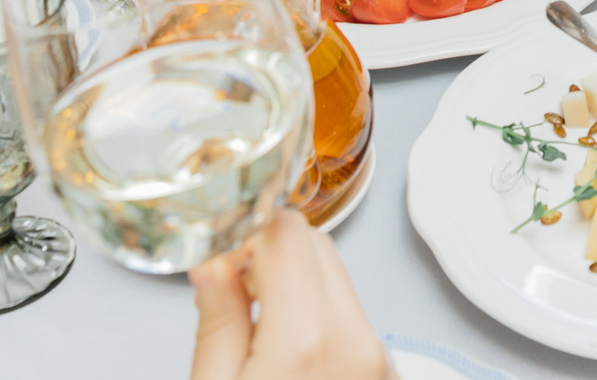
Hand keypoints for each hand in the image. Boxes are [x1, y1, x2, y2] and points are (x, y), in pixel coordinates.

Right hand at [190, 209, 388, 379]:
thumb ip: (217, 324)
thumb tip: (213, 265)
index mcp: (305, 340)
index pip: (288, 232)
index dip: (250, 230)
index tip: (224, 253)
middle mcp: (354, 341)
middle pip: (318, 247)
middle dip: (273, 256)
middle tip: (234, 291)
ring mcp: (376, 357)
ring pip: (337, 278)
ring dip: (298, 284)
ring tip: (258, 328)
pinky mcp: (383, 368)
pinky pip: (352, 317)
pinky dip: (321, 316)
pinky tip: (290, 350)